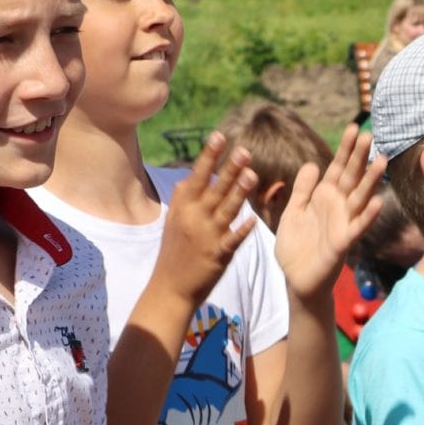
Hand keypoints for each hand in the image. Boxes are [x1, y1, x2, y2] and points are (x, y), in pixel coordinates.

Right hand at [152, 132, 258, 305]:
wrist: (169, 288)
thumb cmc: (174, 251)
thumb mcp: (173, 221)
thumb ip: (184, 199)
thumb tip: (189, 176)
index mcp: (182, 207)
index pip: (198, 176)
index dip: (209, 156)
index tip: (219, 136)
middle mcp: (193, 218)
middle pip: (215, 189)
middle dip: (229, 168)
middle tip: (244, 150)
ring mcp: (206, 236)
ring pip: (226, 210)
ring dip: (240, 192)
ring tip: (253, 174)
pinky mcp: (217, 255)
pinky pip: (233, 239)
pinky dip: (243, 230)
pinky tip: (254, 219)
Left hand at [273, 124, 386, 299]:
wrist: (296, 280)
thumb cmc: (296, 247)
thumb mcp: (293, 211)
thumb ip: (303, 189)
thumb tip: (313, 163)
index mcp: (324, 198)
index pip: (337, 168)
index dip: (345, 149)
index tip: (353, 128)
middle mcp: (338, 208)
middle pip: (351, 177)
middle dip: (359, 157)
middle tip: (370, 134)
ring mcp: (343, 224)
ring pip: (360, 198)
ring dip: (371, 180)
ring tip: (382, 160)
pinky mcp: (342, 243)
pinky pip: (357, 228)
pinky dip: (367, 216)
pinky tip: (377, 202)